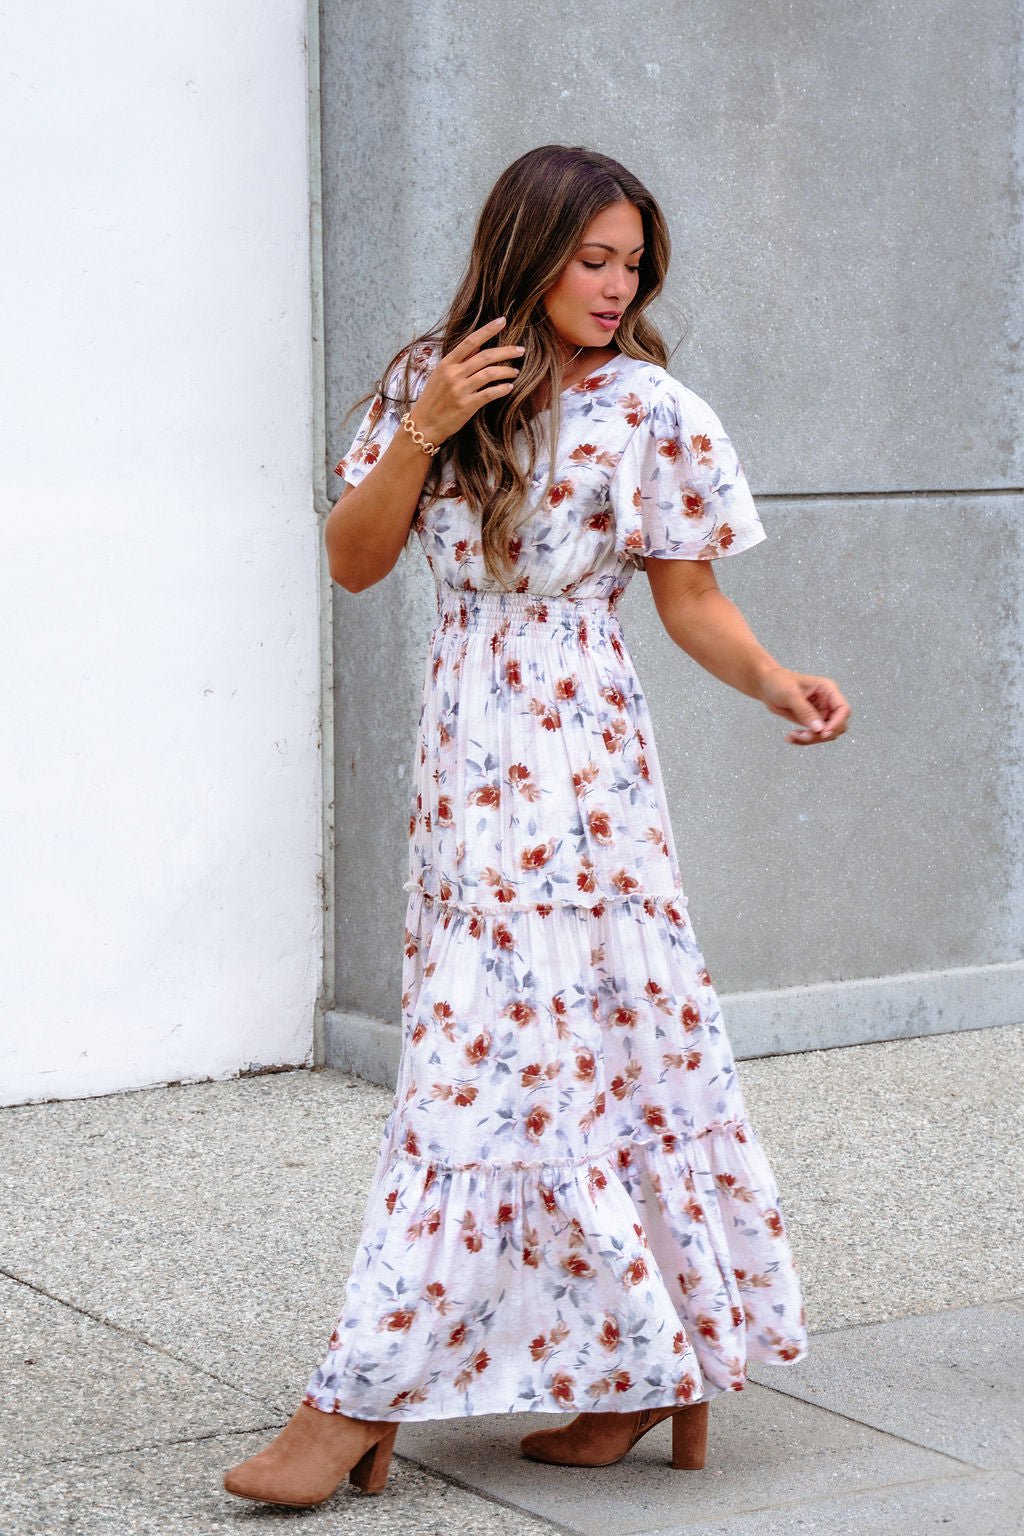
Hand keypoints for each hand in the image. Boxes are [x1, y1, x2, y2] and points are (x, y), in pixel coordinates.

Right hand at [410, 317, 524, 444]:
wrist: (424, 425)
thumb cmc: (433, 400)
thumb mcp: (440, 375)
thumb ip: (459, 360)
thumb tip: (477, 345)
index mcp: (446, 364)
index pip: (470, 341)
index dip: (488, 330)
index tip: (502, 321)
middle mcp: (453, 374)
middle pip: (485, 356)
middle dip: (506, 351)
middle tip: (520, 350)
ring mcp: (460, 390)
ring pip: (489, 374)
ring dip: (506, 371)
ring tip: (515, 371)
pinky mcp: (466, 406)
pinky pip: (489, 394)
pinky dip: (502, 389)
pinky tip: (509, 388)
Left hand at [756, 666, 850, 744]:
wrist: (767, 685)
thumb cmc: (779, 682)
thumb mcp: (791, 695)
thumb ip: (806, 711)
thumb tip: (819, 728)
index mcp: (828, 690)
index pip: (843, 709)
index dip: (837, 723)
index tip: (823, 733)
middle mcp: (828, 702)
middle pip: (837, 725)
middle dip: (821, 734)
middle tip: (803, 736)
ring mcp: (821, 712)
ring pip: (826, 733)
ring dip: (812, 739)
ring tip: (794, 736)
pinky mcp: (812, 721)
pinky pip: (815, 735)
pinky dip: (804, 739)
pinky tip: (791, 737)